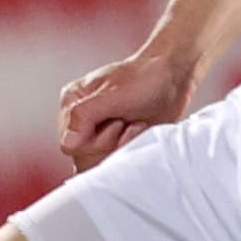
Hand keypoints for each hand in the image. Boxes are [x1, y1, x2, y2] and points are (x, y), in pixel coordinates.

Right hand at [56, 50, 197, 171]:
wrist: (173, 77)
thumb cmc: (143, 78)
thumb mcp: (112, 95)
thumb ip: (84, 116)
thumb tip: (67, 142)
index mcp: (72, 105)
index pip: (69, 144)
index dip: (94, 141)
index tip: (116, 122)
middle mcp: (81, 121)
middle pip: (83, 157)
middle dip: (110, 143)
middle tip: (126, 123)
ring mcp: (98, 133)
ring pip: (99, 162)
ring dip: (121, 146)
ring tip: (135, 125)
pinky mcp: (116, 143)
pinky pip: (114, 162)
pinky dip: (128, 150)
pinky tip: (138, 131)